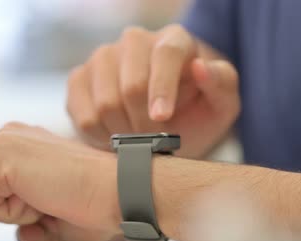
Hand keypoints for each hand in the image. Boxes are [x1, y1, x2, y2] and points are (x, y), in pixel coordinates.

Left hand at [0, 122, 121, 240]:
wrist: (120, 189)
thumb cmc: (99, 200)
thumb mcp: (58, 218)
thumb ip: (33, 228)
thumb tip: (21, 237)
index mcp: (24, 143)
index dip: (27, 210)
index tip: (59, 194)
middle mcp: (10, 135)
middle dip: (19, 210)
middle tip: (55, 196)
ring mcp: (2, 143)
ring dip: (18, 212)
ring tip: (51, 194)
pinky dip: (13, 215)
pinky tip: (43, 195)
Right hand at [67, 25, 239, 157]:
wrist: (163, 128)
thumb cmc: (196, 114)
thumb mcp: (221, 104)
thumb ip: (221, 83)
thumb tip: (200, 67)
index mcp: (173, 39)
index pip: (165, 55)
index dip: (162, 89)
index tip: (162, 119)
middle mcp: (134, 41)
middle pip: (131, 86)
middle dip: (145, 124)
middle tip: (154, 141)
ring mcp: (102, 58)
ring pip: (105, 104)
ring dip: (124, 133)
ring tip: (137, 139)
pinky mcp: (79, 79)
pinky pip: (84, 115)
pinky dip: (101, 136)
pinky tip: (115, 136)